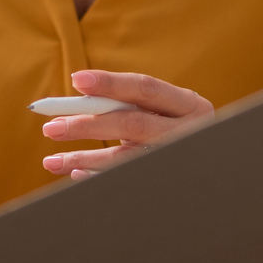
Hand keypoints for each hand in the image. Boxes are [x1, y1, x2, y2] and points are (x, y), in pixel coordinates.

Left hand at [41, 70, 212, 180]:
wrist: (211, 170)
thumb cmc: (172, 127)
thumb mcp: (160, 111)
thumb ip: (127, 102)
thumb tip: (77, 89)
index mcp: (188, 104)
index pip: (145, 87)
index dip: (110, 82)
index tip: (76, 80)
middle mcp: (188, 130)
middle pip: (133, 124)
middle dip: (88, 125)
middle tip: (51, 128)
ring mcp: (178, 158)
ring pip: (126, 158)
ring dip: (85, 158)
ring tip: (52, 162)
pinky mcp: (167, 183)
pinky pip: (126, 180)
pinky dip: (99, 177)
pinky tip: (76, 175)